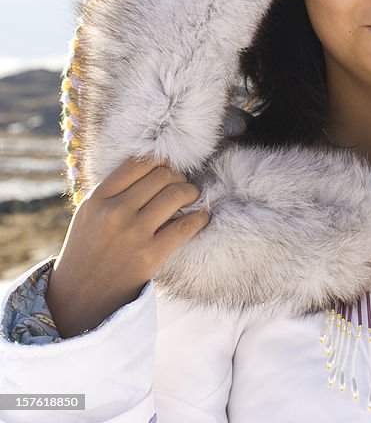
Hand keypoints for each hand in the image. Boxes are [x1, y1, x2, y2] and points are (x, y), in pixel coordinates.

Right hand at [47, 158, 211, 337]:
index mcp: (97, 199)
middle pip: (162, 175)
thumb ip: (115, 191)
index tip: (167, 171)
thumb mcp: (90, 214)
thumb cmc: (90, 250)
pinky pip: (187, 225)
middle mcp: (115, 212)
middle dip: (179, 177)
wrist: (80, 297)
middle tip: (182, 186)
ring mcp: (134, 233)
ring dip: (191, 193)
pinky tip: (201, 218)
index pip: (139, 163)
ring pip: (177, 194)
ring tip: (192, 198)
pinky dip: (201, 217)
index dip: (160, 163)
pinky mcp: (151, 255)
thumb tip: (157, 168)